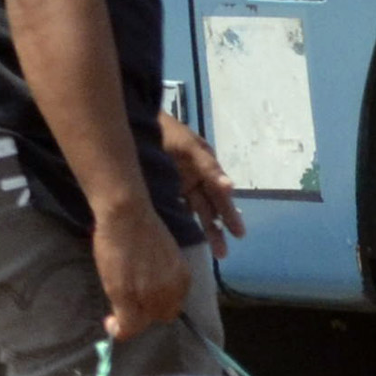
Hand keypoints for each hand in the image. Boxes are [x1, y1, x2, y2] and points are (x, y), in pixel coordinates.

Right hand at [91, 201, 190, 339]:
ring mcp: (149, 296)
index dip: (159, 304)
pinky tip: (110, 324)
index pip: (174, 304)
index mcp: (182, 278)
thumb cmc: (142, 226)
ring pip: (143, 323)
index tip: (145, 300)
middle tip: (130, 303)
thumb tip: (151, 286)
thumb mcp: (165, 254)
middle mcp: (171, 291)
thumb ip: (163, 275)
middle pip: (161, 316)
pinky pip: (127, 327)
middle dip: (147, 312)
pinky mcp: (127, 298)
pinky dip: (118, 329)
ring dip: (131, 320)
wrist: (127, 215)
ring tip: (117, 314)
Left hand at [156, 112, 242, 248]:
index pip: (220, 195)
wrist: (137, 122)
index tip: (239, 234)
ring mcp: (181, 184)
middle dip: (218, 229)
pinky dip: (182, 222)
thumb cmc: (167, 132)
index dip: (229, 214)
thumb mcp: (189, 147)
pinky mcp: (166, 188)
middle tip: (223, 253)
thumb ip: (208, 166)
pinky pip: (177, 208)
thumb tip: (230, 187)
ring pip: (196, 211)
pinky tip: (185, 239)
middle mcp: (197, 178)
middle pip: (210, 207)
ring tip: (212, 252)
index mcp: (206, 167)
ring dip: (204, 230)